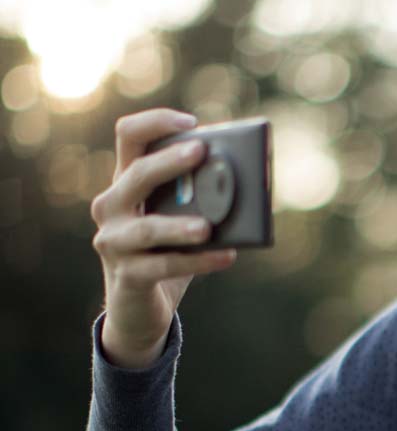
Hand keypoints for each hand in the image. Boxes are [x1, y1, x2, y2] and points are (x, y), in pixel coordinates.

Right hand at [91, 109, 236, 367]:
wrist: (141, 308)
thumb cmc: (167, 252)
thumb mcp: (181, 219)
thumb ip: (201, 199)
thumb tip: (250, 182)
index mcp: (126, 182)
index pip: (130, 136)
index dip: (156, 122)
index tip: (192, 122)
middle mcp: (112, 206)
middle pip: (136, 174)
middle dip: (170, 162)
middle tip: (201, 152)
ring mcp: (113, 241)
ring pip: (147, 228)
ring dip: (179, 225)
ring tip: (208, 227)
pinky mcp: (127, 276)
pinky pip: (164, 266)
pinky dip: (198, 262)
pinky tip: (226, 257)